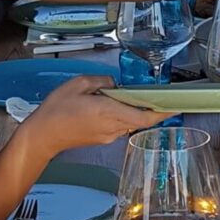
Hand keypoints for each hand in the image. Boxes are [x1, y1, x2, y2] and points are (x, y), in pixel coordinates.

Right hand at [26, 74, 150, 154]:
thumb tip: (114, 85)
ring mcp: (108, 135)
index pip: (144, 116)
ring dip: (132, 110)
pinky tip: (107, 106)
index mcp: (108, 112)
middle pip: (140, 119)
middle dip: (149, 107)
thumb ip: (101, 81)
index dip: (162, 113)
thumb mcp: (78, 84)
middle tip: (154, 95)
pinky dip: (120, 115)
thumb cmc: (57, 110)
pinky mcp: (102, 139)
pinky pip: (119, 125)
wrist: (43, 135)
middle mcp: (112, 127)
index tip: (175, 106)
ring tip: (123, 97)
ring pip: (129, 121)